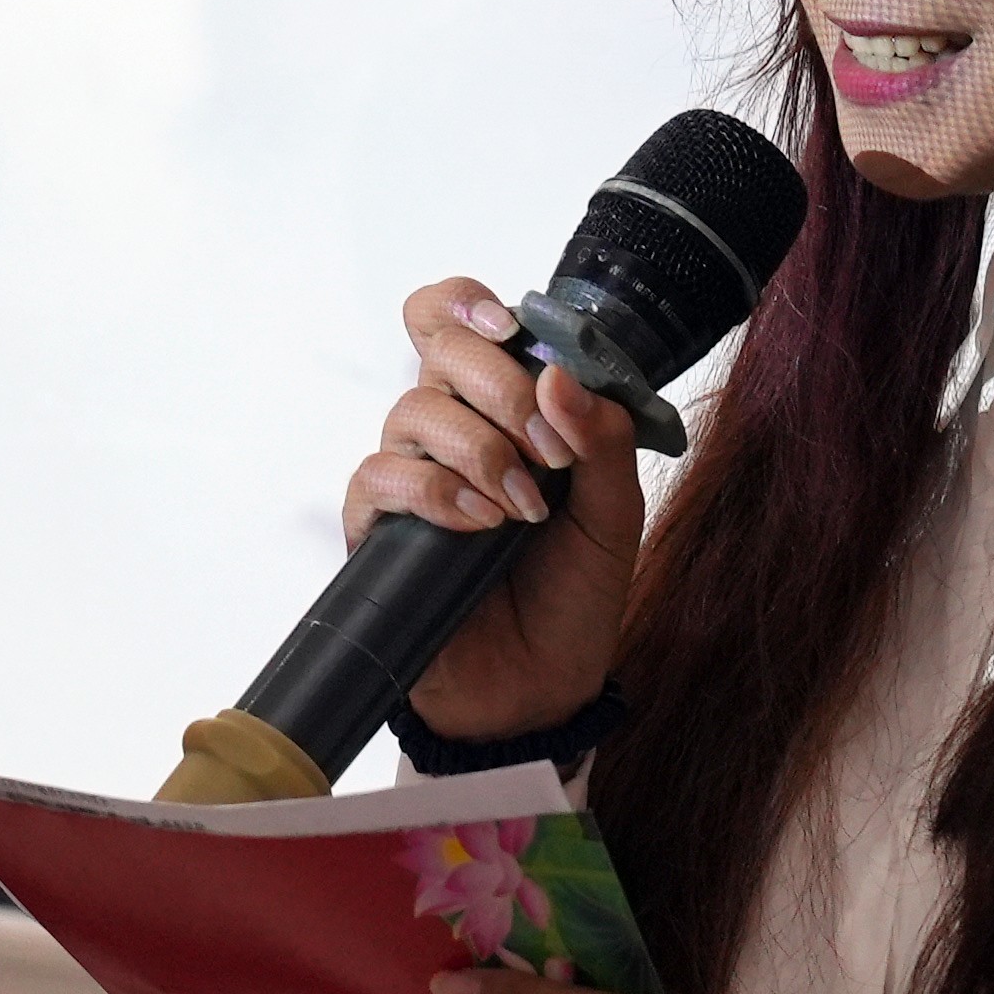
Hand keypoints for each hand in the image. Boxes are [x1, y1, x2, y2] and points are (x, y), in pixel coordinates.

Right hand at [340, 277, 650, 739]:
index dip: (469, 305)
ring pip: (414, 410)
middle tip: (549, 451)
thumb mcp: (615, 514)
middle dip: (502, 389)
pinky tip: (479, 525)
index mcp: (501, 406)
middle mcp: (448, 426)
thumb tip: (562, 376)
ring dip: (481, 451)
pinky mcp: (378, 526)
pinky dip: (437, 492)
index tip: (513, 331)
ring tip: (522, 509)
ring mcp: (410, 473)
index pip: (455, 319)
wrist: (543, 688)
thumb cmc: (574, 594)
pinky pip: (382, 475)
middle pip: (438, 348)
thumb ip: (603, 440)